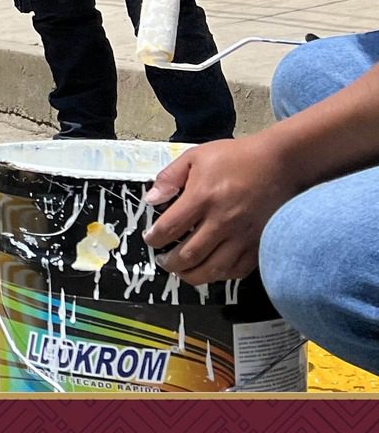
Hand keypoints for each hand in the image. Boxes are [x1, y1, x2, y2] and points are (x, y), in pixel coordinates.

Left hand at [142, 137, 301, 284]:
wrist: (281, 163)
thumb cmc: (236, 158)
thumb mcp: (195, 156)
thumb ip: (169, 177)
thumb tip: (151, 200)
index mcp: (203, 198)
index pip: (169, 228)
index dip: (154, 239)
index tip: (151, 239)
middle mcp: (223, 221)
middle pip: (189, 255)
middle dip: (170, 263)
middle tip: (163, 261)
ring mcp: (244, 236)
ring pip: (213, 269)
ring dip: (193, 275)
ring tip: (182, 271)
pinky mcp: (260, 243)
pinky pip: (238, 270)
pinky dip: (221, 275)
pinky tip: (211, 269)